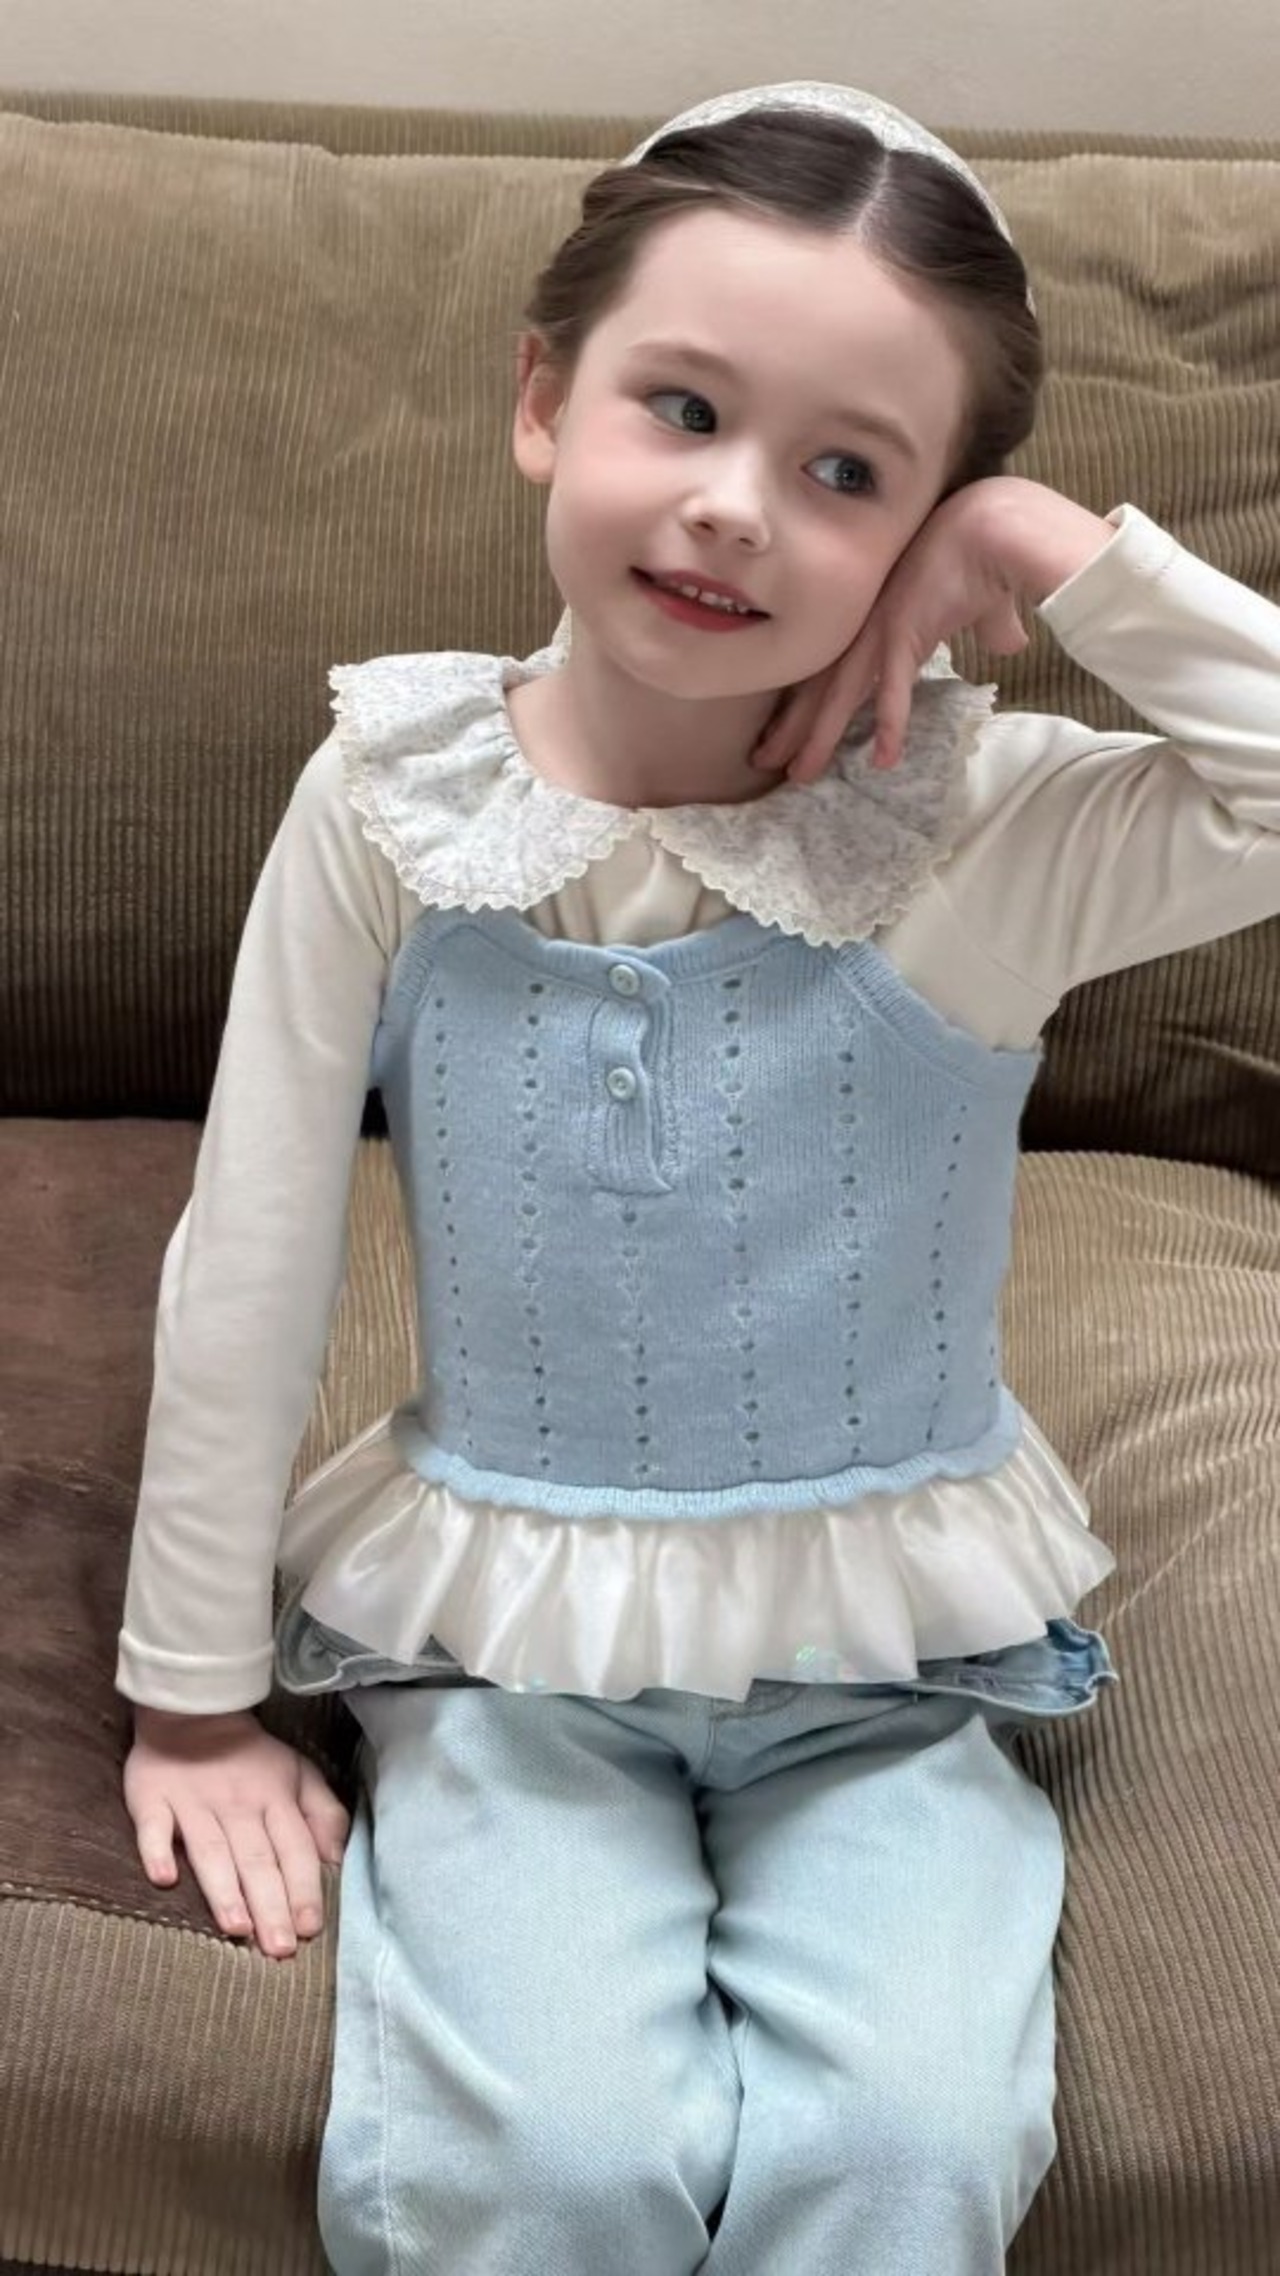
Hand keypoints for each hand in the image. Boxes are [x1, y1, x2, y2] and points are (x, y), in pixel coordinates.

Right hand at [124, 1704, 350, 1959]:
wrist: (193, 1712)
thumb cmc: (252, 1758)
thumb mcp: (299, 1774)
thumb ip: (323, 1815)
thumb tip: (335, 1862)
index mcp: (275, 1799)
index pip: (294, 1850)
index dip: (303, 1888)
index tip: (309, 1929)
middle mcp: (237, 1804)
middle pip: (256, 1860)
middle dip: (270, 1905)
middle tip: (278, 1949)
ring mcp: (193, 1802)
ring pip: (211, 1850)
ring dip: (223, 1888)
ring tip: (236, 1927)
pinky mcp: (152, 1797)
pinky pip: (153, 1826)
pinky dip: (156, 1850)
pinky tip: (164, 1879)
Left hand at [751, 476, 1043, 785]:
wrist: (993, 525)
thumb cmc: (986, 555)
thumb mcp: (981, 605)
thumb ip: (989, 628)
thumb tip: (1011, 642)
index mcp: (872, 620)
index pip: (829, 668)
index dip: (803, 703)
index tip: (783, 733)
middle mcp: (865, 627)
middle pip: (818, 687)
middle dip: (790, 729)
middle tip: (763, 762)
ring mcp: (880, 630)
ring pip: (840, 696)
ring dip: (819, 738)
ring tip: (799, 776)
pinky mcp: (905, 633)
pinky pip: (894, 688)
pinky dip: (890, 723)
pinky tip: (885, 760)